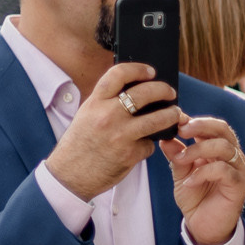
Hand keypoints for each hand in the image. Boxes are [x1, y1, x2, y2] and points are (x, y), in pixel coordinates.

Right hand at [45, 64, 182, 201]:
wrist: (69, 175)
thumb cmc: (78, 145)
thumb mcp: (86, 116)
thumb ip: (106, 103)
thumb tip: (135, 94)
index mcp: (95, 103)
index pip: (119, 74)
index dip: (138, 69)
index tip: (151, 71)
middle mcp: (108, 115)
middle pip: (145, 93)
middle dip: (163, 90)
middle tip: (170, 92)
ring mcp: (120, 135)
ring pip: (158, 119)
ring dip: (172, 115)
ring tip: (175, 114)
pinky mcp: (130, 154)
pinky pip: (149, 145)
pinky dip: (147, 146)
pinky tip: (140, 147)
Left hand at [163, 113, 244, 244]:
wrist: (203, 226)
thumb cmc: (195, 197)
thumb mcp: (180, 174)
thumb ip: (176, 156)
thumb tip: (165, 138)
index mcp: (218, 148)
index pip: (213, 126)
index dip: (194, 120)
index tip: (174, 120)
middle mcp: (232, 155)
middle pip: (222, 129)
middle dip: (200, 126)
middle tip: (180, 129)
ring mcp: (238, 169)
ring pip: (224, 147)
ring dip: (197, 150)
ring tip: (180, 160)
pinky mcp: (238, 185)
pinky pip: (223, 170)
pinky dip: (203, 173)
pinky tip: (188, 182)